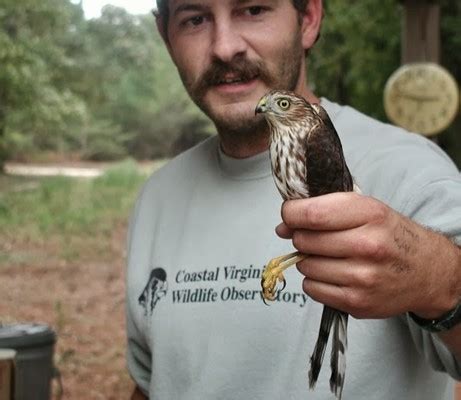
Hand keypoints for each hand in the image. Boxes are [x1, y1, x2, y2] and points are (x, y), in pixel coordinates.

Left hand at [277, 192, 460, 319]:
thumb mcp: (365, 209)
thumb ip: (324, 210)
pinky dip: (315, 281)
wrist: (426, 271)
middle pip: (304, 240)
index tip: (289, 215)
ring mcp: (362, 277)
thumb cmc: (390, 236)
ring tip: (330, 257)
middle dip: (300, 237)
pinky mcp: (356, 302)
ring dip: (308, 260)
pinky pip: (311, 289)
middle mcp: (367, 245)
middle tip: (315, 237)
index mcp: (369, 214)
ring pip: (305, 266)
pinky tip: (333, 274)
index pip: (311, 214)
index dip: (291, 214)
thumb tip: (282, 227)